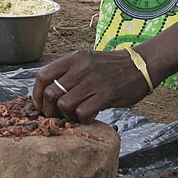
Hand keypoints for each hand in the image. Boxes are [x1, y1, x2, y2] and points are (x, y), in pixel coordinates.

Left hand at [32, 48, 150, 122]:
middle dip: (49, 109)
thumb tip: (49, 92)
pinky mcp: (105, 96)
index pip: (43, 75)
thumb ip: (69, 72)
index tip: (39, 104)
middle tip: (56, 115)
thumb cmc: (112, 66)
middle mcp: (81, 68)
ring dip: (66, 115)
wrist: (141, 66)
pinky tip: (88, 117)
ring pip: (64, 105)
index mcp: (74, 58)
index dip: (36, 93)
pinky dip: (81, 119)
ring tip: (74, 116)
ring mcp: (93, 82)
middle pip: (50, 93)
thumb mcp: (88, 60)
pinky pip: (82, 113)